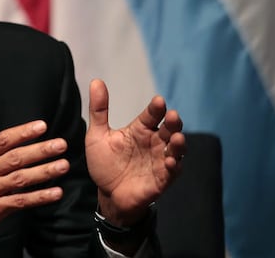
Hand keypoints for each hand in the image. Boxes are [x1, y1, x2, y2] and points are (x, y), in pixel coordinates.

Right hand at [0, 101, 68, 256]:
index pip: (2, 140)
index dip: (22, 132)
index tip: (41, 126)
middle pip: (15, 158)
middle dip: (39, 150)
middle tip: (60, 144)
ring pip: (21, 179)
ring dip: (43, 172)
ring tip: (63, 165)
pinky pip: (21, 201)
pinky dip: (39, 197)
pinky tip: (55, 192)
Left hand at [85, 79, 185, 225]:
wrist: (107, 194)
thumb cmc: (105, 163)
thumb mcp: (97, 135)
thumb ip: (99, 110)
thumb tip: (96, 81)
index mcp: (140, 130)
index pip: (151, 115)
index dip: (156, 108)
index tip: (158, 101)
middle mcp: (154, 142)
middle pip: (169, 129)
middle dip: (173, 122)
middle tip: (173, 116)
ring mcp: (160, 160)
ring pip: (176, 149)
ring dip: (178, 143)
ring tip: (176, 137)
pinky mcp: (162, 179)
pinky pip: (173, 171)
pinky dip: (174, 166)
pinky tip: (170, 161)